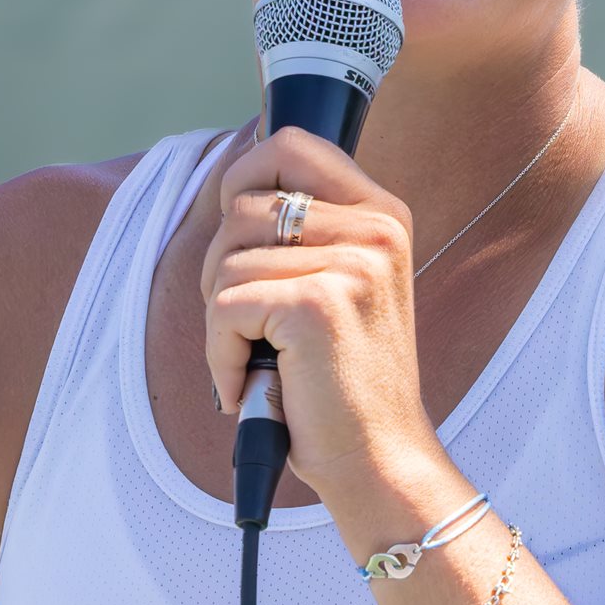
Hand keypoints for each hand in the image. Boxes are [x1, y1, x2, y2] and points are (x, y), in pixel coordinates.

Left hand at [202, 126, 437, 496]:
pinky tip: (252, 385)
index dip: (243, 178)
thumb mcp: (339, 284)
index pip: (290, 145)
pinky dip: (221, 355)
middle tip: (251, 326)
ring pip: (227, 260)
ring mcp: (351, 264)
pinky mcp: (316, 305)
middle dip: (222, 269)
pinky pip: (225, 307)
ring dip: (221, 322)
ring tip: (260, 361)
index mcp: (383, 214)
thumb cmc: (344, 382)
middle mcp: (375, 229)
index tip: (239, 239)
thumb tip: (233, 184)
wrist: (380, 459)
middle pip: (243, 205)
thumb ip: (304, 231)